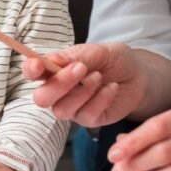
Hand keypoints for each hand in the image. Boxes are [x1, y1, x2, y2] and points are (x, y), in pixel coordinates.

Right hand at [23, 43, 144, 126]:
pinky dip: (100, 99)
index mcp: (55, 69)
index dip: (30, 70)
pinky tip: (111, 87)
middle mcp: (59, 91)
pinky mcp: (89, 120)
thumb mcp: (99, 51)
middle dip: (59, 84)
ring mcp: (73, 108)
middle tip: (80, 68)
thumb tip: (52, 60)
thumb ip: (76, 56)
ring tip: (99, 76)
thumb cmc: (115, 60)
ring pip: (62, 109)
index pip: (33, 72)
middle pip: (42, 98)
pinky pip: (86, 115)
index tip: (38, 65)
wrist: (139, 76)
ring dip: (82, 92)